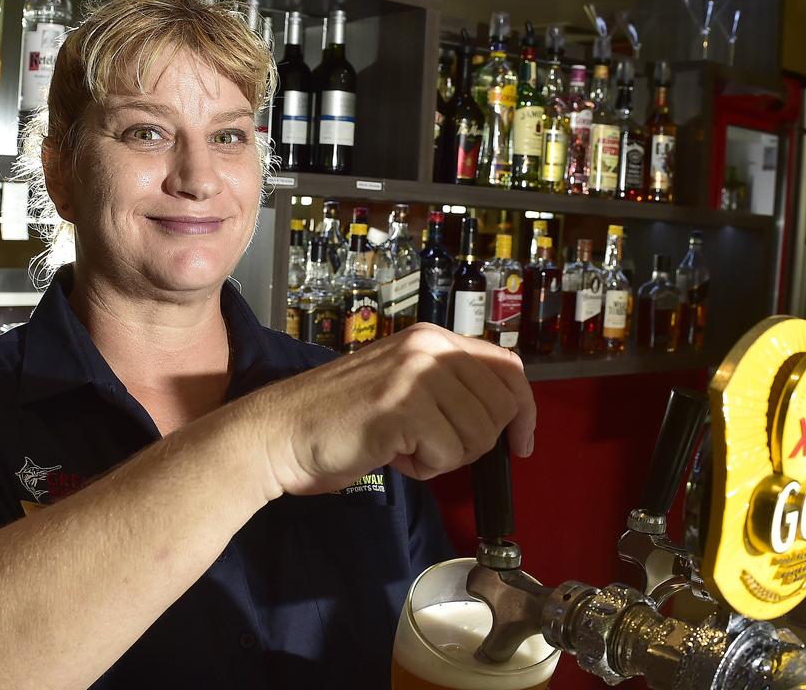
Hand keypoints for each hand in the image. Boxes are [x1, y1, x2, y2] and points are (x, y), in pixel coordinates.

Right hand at [246, 323, 536, 496]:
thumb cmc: (339, 419)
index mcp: (431, 338)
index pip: (507, 368)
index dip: (523, 410)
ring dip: (446, 456)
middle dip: (475, 443)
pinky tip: (392, 455)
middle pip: (500, 407)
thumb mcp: (403, 386)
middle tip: (432, 447)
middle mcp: (428, 347)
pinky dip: (424, 467)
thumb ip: (447, 389)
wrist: (282, 432)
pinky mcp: (402, 407)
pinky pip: (448, 453)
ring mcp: (415, 374)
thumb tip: (503, 415)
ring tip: (405, 447)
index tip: (520, 443)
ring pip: (478, 434)